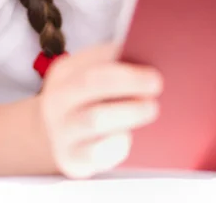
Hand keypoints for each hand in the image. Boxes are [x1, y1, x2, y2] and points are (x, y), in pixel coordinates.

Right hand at [38, 44, 162, 178]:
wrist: (61, 135)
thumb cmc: (90, 98)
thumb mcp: (92, 75)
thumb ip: (115, 65)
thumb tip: (150, 57)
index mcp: (66, 71)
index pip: (94, 58)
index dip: (121, 58)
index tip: (149, 56)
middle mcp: (59, 99)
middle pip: (91, 83)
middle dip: (127, 80)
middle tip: (157, 82)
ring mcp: (62, 130)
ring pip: (94, 118)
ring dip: (129, 111)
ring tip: (153, 107)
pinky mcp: (72, 159)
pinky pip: (96, 152)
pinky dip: (117, 143)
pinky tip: (130, 135)